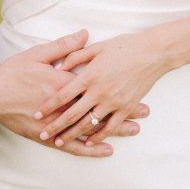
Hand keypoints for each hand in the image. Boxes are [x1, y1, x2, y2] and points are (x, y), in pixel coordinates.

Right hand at [0, 30, 147, 157]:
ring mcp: (58, 123)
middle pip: (100, 109)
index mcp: (64, 82)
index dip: (118, 88)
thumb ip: (64, 46)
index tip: (137, 87)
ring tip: (133, 130)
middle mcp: (65, 105)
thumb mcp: (39, 53)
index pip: (98, 86)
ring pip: (91, 129)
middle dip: (124, 111)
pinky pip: (74, 146)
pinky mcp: (49, 136)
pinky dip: (91, 149)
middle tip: (144, 113)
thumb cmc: (15, 72)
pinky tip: (105, 150)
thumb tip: (84, 34)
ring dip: (113, 130)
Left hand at [34, 32, 164, 145]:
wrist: (152, 53)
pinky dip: (98, 136)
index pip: (63, 94)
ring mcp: (113, 101)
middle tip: (42, 134)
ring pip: (88, 123)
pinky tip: (88, 142)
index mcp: (89, 75)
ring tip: (59, 141)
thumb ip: (75, 55)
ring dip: (72, 134)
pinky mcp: (125, 107)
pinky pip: (109, 126)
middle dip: (55, 126)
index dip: (48, 106)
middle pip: (72, 113)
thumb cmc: (124, 46)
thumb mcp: (96, 47)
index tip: (37, 114)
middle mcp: (99, 91)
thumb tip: (58, 66)